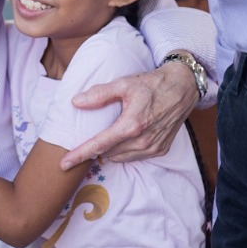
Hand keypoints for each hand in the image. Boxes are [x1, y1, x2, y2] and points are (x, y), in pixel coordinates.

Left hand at [59, 61, 197, 169]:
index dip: (79, 154)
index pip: (99, 144)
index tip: (64, 163)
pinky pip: (135, 156)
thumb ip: (99, 94)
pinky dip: (125, 151)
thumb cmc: (152, 84)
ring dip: (110, 151)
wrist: (183, 87)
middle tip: (86, 139)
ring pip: (121, 158)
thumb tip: (76, 102)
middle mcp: (143, 140)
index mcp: (131, 125)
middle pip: (108, 153)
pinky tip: (123, 138)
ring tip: (106, 137)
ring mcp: (153, 147)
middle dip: (95, 149)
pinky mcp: (161, 150)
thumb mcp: (124, 84)